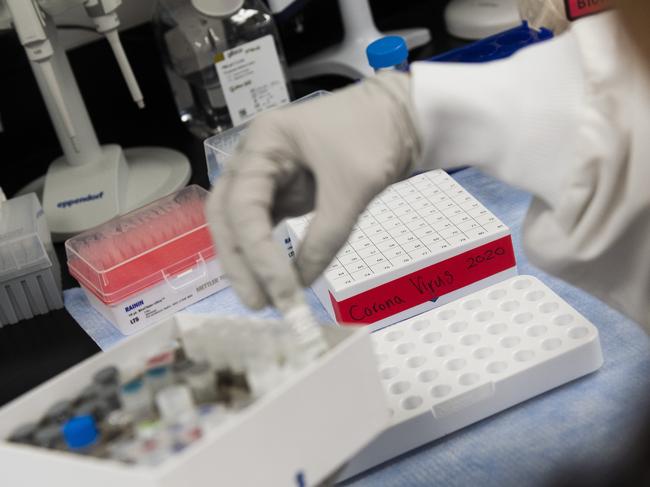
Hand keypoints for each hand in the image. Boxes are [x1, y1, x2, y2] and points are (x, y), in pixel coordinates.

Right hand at [206, 72, 420, 311]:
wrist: (402, 116)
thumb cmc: (375, 136)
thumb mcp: (352, 187)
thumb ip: (326, 237)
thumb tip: (301, 283)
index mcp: (263, 143)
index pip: (244, 206)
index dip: (258, 253)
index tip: (282, 290)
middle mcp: (254, 159)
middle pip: (228, 216)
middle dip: (240, 262)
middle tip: (259, 304)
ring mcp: (267, 176)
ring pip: (242, 225)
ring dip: (250, 262)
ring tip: (266, 299)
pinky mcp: (284, 191)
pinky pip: (266, 226)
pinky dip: (269, 253)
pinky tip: (277, 278)